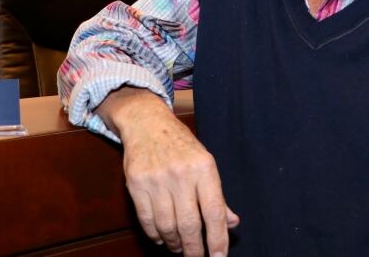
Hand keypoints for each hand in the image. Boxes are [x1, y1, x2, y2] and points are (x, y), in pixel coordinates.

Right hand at [98, 87, 239, 255]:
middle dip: (194, 249)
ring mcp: (157, 179)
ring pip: (167, 226)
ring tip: (179, 247)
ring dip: (174, 243)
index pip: (214, 212)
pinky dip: (155, 234)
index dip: (218, 240)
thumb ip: (217, 195)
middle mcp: (181, 174)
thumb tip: (231, 222)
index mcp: (204, 167)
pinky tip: (162, 237)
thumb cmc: (180, 145)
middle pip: (189, 224)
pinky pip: (147, 219)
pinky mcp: (136, 183)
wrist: (147, 123)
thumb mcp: (204, 163)